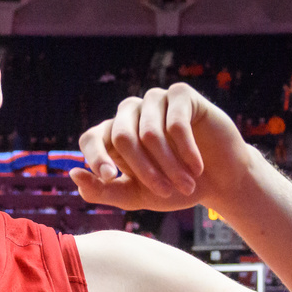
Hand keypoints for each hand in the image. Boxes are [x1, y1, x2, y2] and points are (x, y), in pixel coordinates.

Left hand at [71, 84, 249, 211]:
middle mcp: (129, 113)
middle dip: (144, 170)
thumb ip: (103, 191)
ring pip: (150, 133)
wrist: (218, 181)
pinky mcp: (180, 95)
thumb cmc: (174, 188)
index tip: (111, 177)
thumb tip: (73, 175)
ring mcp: (154, 100)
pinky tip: (197, 166)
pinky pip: (175, 122)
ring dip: (169, 164)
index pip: (90, 138)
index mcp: (112, 135)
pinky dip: (186, 150)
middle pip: (122, 137)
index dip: (95, 156)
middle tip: (166, 192)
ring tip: (187, 183)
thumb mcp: (135, 196)